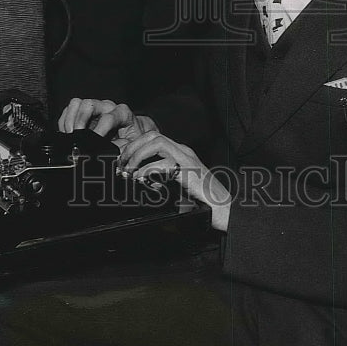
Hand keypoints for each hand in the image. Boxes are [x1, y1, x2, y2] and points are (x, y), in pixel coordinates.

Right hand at [58, 97, 156, 140]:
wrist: (130, 132)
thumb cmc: (131, 138)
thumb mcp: (131, 145)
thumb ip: (122, 149)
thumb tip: (110, 156)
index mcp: (122, 113)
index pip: (107, 118)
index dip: (99, 132)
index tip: (93, 144)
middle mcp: (107, 106)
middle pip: (89, 104)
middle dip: (80, 121)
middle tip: (76, 136)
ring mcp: (95, 106)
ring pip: (77, 103)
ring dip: (70, 119)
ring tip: (70, 135)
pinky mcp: (84, 110)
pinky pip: (70, 109)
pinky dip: (64, 121)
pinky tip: (68, 133)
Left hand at [116, 131, 231, 231]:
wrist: (225, 210)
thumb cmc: (202, 202)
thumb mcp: (177, 186)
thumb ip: (162, 178)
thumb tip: (140, 179)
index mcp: (180, 152)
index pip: (153, 138)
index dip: (134, 146)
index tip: (122, 159)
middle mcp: (183, 151)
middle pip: (152, 135)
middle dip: (132, 146)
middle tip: (121, 163)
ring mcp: (187, 159)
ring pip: (157, 142)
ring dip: (138, 154)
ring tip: (129, 169)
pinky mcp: (189, 171)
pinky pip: (164, 163)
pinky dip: (147, 169)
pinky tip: (140, 179)